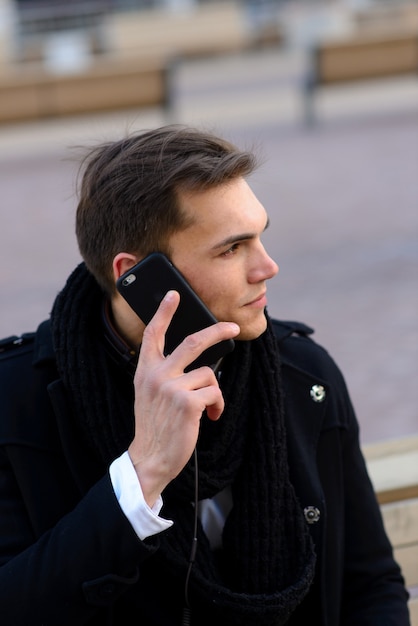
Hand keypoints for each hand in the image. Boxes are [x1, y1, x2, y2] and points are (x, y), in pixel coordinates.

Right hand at [128, 290, 239, 506]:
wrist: (149, 459)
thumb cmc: (155, 427)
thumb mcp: (150, 395)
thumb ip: (165, 374)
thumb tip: (200, 364)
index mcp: (145, 371)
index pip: (154, 334)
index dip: (164, 312)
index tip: (174, 295)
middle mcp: (156, 374)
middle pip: (193, 342)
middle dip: (217, 331)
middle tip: (232, 328)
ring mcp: (171, 387)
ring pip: (209, 374)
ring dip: (215, 393)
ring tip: (209, 409)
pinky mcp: (187, 402)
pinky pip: (214, 392)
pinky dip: (218, 406)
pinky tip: (210, 417)